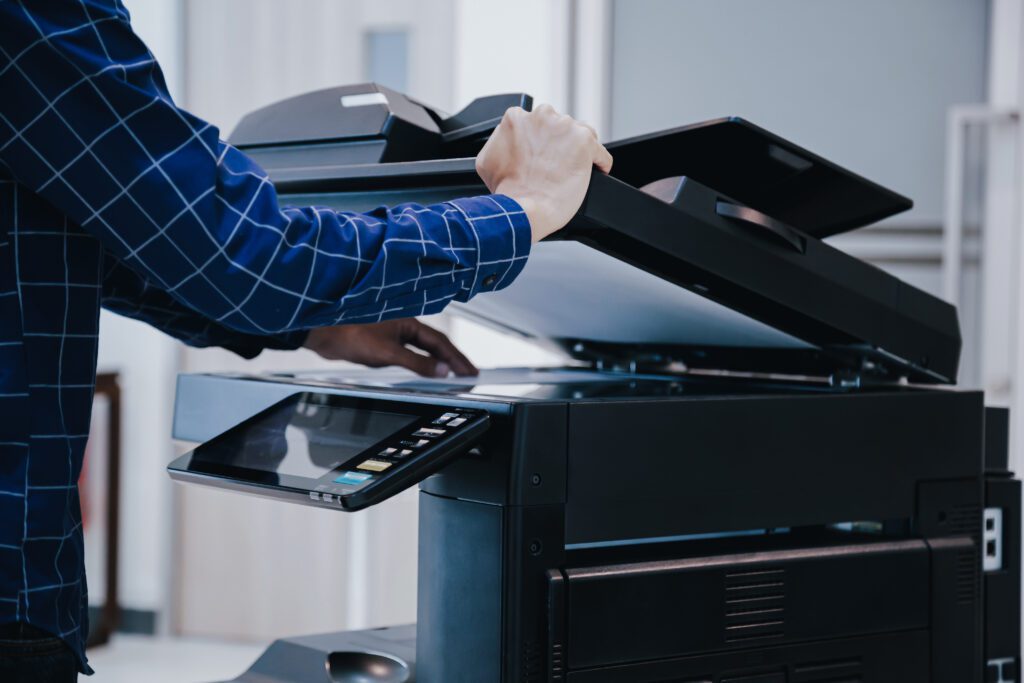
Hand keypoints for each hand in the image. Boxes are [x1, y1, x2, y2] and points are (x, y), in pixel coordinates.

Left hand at [303, 319, 476, 377]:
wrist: (325, 333)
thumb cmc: (351, 334)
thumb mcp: (388, 353)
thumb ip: (417, 364)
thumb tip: (440, 371)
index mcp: (409, 324)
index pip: (440, 344)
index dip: (457, 358)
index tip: (470, 370)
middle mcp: (403, 328)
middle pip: (435, 346)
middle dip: (453, 361)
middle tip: (468, 374)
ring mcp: (393, 336)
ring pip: (423, 351)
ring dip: (438, 362)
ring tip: (451, 374)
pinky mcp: (382, 345)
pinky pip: (409, 356)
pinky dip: (421, 364)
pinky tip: (423, 372)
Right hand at [475, 104, 612, 242]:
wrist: (523, 209)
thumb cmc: (507, 191)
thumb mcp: (487, 160)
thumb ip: (500, 142)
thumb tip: (508, 143)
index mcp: (518, 117)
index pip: (536, 122)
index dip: (539, 140)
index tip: (540, 154)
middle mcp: (543, 116)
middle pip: (559, 125)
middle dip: (559, 142)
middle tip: (554, 165)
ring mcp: (566, 128)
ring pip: (581, 134)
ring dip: (577, 150)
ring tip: (572, 170)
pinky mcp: (586, 144)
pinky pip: (600, 153)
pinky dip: (599, 163)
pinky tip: (595, 173)